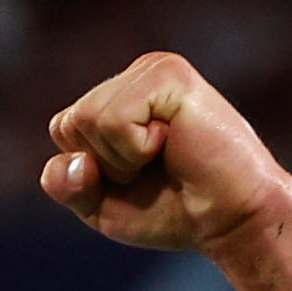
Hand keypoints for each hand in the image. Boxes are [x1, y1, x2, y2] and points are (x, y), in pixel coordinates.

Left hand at [39, 52, 291, 253]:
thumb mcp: (99, 206)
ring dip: (122, 158)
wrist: (228, 220)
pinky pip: (114, 119)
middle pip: (71, 124)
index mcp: (119, 97)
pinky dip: (135, 148)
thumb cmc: (171, 210)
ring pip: (88, 119)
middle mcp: (135, 76)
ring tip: (165, 155)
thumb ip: (66, 184)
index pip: (63, 129)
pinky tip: (172, 142)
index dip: (88, 170)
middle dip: (105, 164)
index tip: (135, 175)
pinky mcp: (170, 75)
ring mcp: (153, 70)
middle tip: (154, 168)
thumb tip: (74, 160)